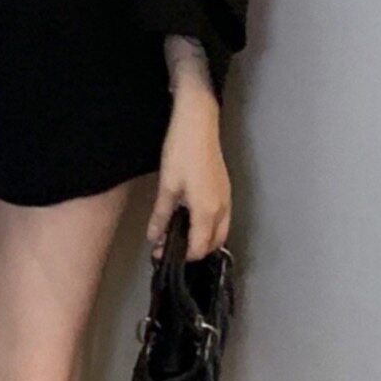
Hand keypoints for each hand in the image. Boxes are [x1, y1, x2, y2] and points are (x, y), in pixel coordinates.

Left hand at [146, 93, 230, 261]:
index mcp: (207, 211)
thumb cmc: (181, 152)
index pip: (199, 248)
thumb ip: (161, 215)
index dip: (181, 257)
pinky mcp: (225, 189)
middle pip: (213, 244)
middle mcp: (222, 209)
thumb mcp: (167, 186)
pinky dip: (208, 227)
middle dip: (193, 251)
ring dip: (202, 239)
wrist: (198, 123)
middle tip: (168, 247)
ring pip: (219, 231)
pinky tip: (189, 219)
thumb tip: (154, 237)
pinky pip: (221, 218)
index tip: (160, 255)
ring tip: (177, 234)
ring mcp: (226, 198)